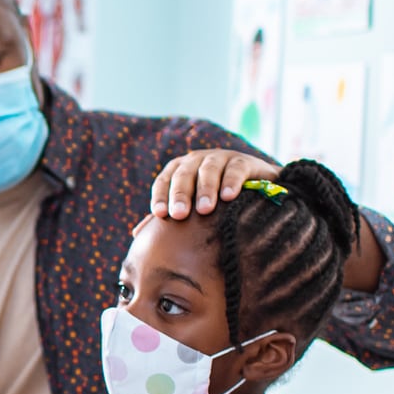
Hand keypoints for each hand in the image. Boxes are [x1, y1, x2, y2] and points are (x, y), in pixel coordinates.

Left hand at [152, 150, 278, 220]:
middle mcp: (197, 160)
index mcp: (179, 170)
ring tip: (205, 209)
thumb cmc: (214, 200)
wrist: (256, 187)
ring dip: (206, 189)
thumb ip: (168, 216)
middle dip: (180, 194)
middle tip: (179, 214)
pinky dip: (232, 181)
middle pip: (184, 174)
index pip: (164, 180)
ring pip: (209, 169)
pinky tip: (229, 196)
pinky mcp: (244, 161)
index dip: (160, 196)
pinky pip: (236, 169)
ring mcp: (221, 158)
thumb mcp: (191, 206)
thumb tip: (138, 235)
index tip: (159, 215)